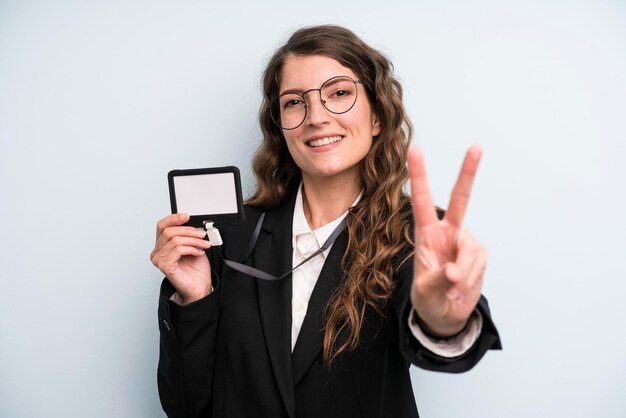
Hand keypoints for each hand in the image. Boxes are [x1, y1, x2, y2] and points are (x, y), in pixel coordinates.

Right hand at [150, 213, 212, 303]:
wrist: (199, 286)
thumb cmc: (195, 269)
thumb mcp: (193, 245)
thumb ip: (188, 234)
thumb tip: (192, 223)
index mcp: (162, 245)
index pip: (162, 226)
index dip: (173, 218)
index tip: (187, 216)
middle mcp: (157, 252)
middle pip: (169, 232)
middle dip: (189, 230)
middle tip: (202, 234)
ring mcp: (159, 260)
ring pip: (175, 240)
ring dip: (194, 240)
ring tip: (204, 245)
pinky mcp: (165, 266)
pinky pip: (178, 250)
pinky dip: (191, 249)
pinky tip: (199, 252)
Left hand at [407, 145, 486, 336]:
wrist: (445, 315)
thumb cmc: (428, 299)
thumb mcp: (425, 292)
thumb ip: (438, 279)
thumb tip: (455, 272)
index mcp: (425, 234)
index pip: (421, 200)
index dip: (419, 175)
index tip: (416, 150)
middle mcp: (447, 232)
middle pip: (460, 199)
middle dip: (468, 173)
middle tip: (476, 147)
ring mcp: (465, 242)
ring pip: (470, 249)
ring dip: (463, 272)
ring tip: (451, 287)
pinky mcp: (479, 255)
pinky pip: (478, 262)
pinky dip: (470, 277)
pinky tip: (461, 286)